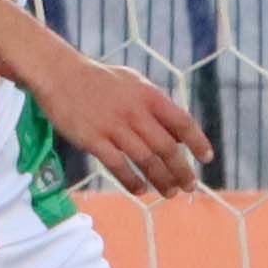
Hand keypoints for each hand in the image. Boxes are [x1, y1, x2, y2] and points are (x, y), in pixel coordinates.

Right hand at [34, 55, 212, 196]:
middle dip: (181, 170)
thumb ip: (157, 106)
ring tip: (169, 192)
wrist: (61, 75)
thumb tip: (179, 135)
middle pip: (166, 147)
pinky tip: (140, 189)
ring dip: (161, 179)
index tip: (206, 158)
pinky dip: (131, 180)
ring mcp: (113, 126)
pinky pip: (118, 166)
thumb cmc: (101, 80)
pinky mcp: (93, 140)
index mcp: (148, 96)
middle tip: (189, 186)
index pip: (181, 121)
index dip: (197, 141)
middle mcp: (135, 112)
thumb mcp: (135, 83)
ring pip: (146, 160)